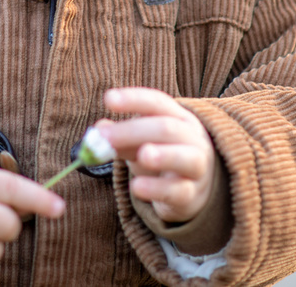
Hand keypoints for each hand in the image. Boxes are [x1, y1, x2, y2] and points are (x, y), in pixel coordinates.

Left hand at [97, 87, 214, 222]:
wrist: (192, 190)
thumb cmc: (160, 158)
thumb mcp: (139, 144)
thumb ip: (120, 138)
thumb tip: (98, 131)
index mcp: (178, 118)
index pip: (157, 103)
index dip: (133, 99)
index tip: (108, 99)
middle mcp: (193, 139)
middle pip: (167, 129)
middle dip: (133, 131)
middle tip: (104, 138)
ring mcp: (196, 168)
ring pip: (187, 158)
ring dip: (164, 155)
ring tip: (143, 155)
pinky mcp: (192, 196)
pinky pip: (178, 191)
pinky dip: (157, 189)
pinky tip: (137, 187)